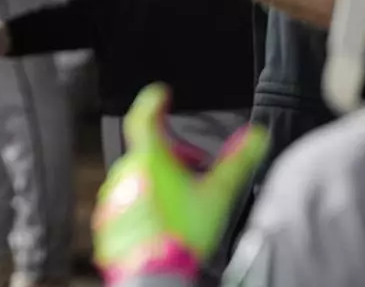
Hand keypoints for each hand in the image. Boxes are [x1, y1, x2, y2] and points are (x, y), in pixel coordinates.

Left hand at [92, 84, 266, 283]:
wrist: (155, 272)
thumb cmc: (183, 233)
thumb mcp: (217, 194)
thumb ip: (237, 162)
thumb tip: (256, 137)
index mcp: (150, 157)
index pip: (145, 116)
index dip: (153, 102)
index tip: (161, 96)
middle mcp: (127, 171)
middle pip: (150, 152)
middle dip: (172, 158)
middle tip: (194, 174)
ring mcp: (115, 194)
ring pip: (138, 177)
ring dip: (158, 182)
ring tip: (182, 203)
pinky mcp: (108, 216)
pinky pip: (127, 200)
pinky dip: (144, 203)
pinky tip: (164, 220)